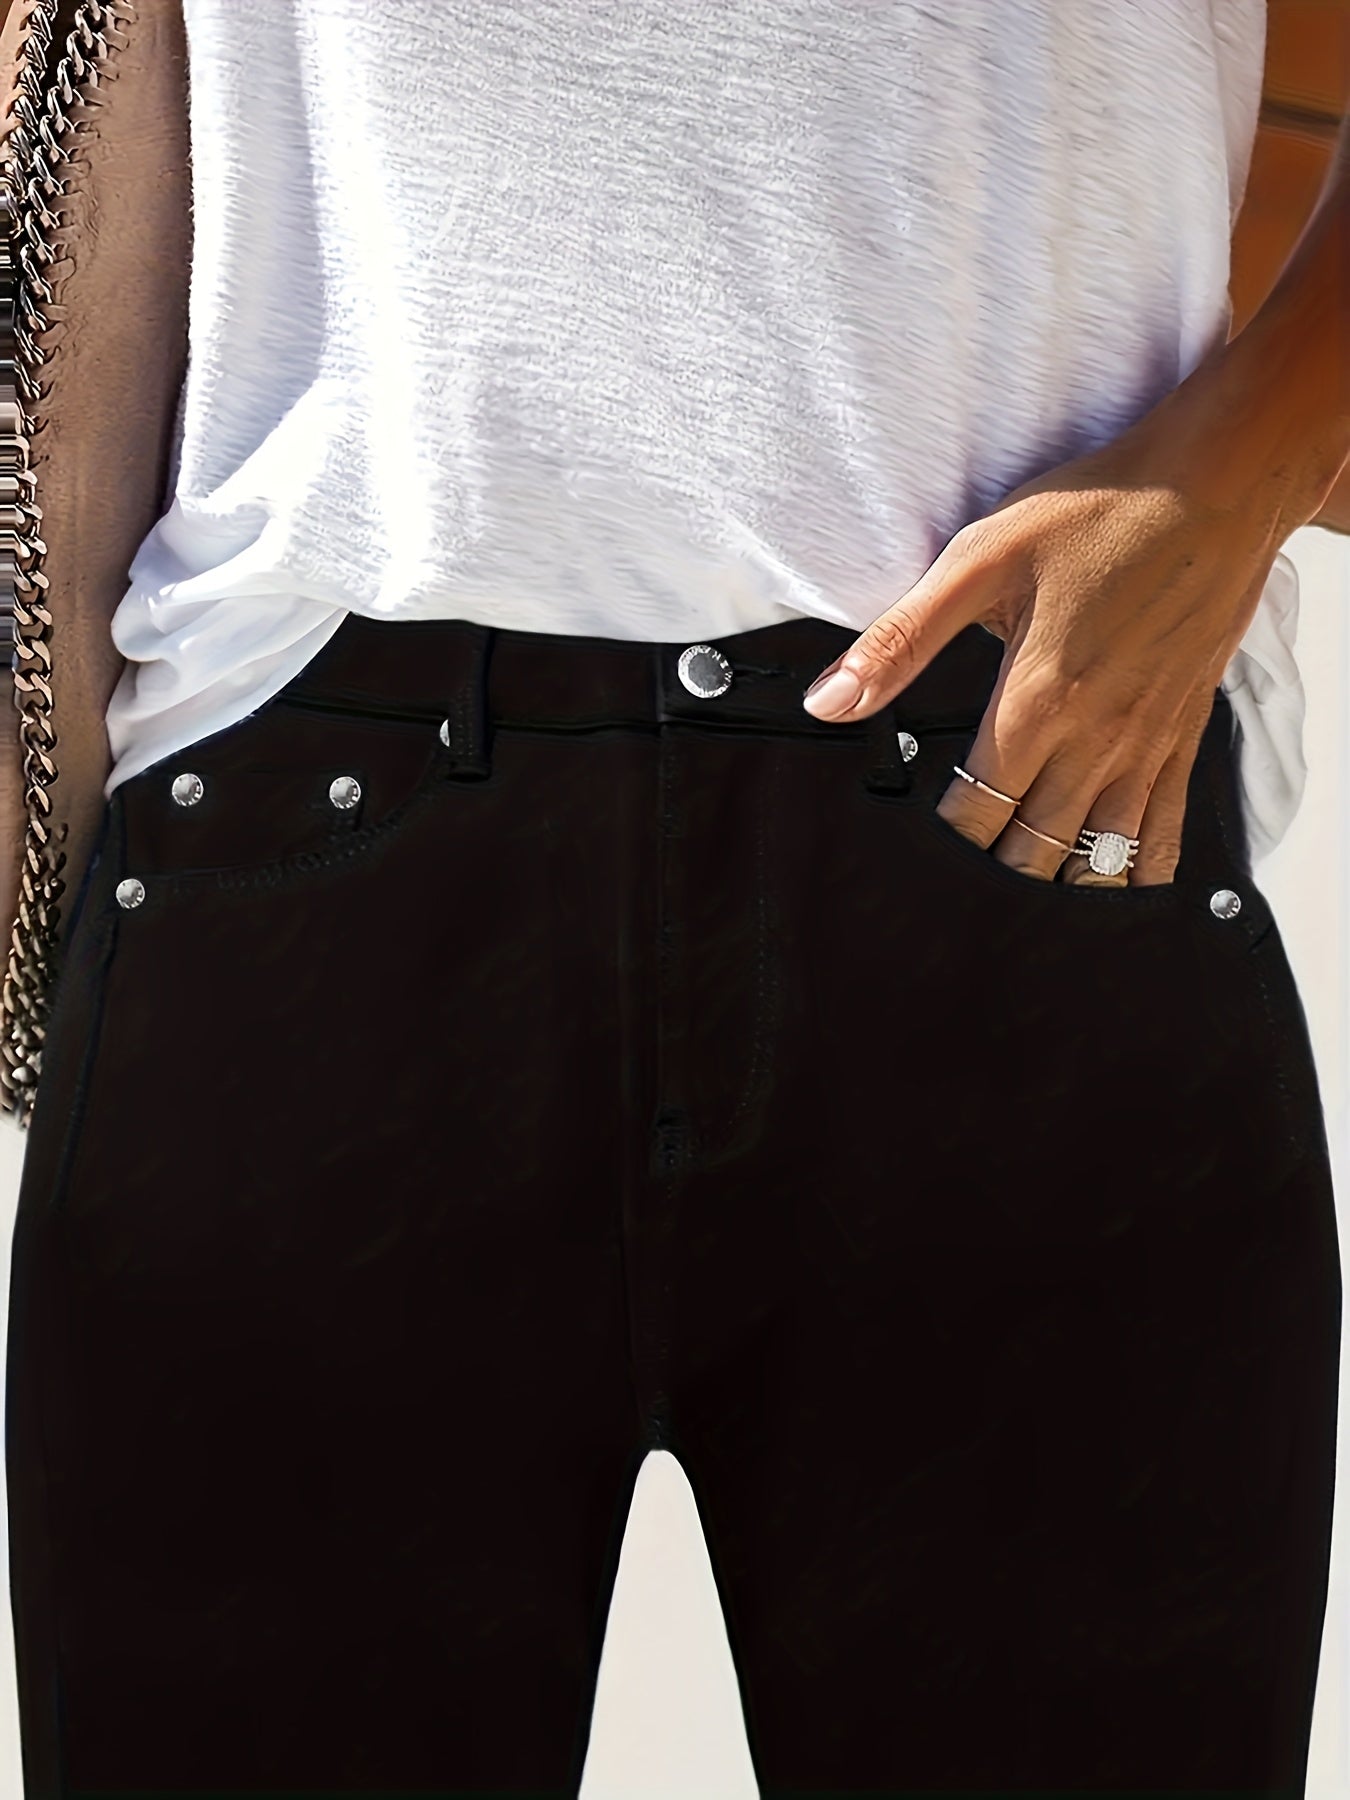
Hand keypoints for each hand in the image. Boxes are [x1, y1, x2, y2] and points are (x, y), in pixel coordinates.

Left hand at [800, 376, 1293, 885]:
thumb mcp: (980, 560)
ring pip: (1102, 855)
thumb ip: (901, 639)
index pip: (978, 813)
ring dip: (1062, 882)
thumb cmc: (1100, 510)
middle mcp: (1097, 738)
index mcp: (1037, 703)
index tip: (916, 854)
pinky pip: (1166, 829)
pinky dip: (1138, 867)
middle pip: (1036, 849)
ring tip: (1024, 902)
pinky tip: (1117, 885)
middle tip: (960, 888)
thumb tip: (829, 700)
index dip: (943, 844)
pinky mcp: (1186, 731)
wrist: (1221, 482)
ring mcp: (1147, 742)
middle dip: (995, 873)